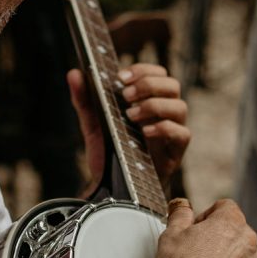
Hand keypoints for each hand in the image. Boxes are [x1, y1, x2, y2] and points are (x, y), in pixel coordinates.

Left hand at [67, 64, 189, 192]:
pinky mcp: (175, 152)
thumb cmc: (109, 154)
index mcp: (148, 101)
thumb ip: (85, 101)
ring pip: (180, 106)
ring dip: (155, 105)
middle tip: (126, 95)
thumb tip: (74, 73)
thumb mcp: (92, 126)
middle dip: (149, 84)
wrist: (112, 187)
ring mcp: (172, 132)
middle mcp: (163, 113)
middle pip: (172, 85)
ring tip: (131, 115)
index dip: (144, 70)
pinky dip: (165, 128)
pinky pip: (182, 133)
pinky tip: (145, 132)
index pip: (158, 74)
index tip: (122, 77)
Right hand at [155, 198, 256, 257]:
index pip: (225, 207)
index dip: (208, 215)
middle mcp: (248, 242)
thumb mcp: (172, 233)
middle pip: (238, 230)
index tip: (197, 227)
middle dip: (221, 236)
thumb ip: (180, 214)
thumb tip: (182, 206)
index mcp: (230, 223)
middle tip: (200, 249)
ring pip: (248, 254)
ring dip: (233, 257)